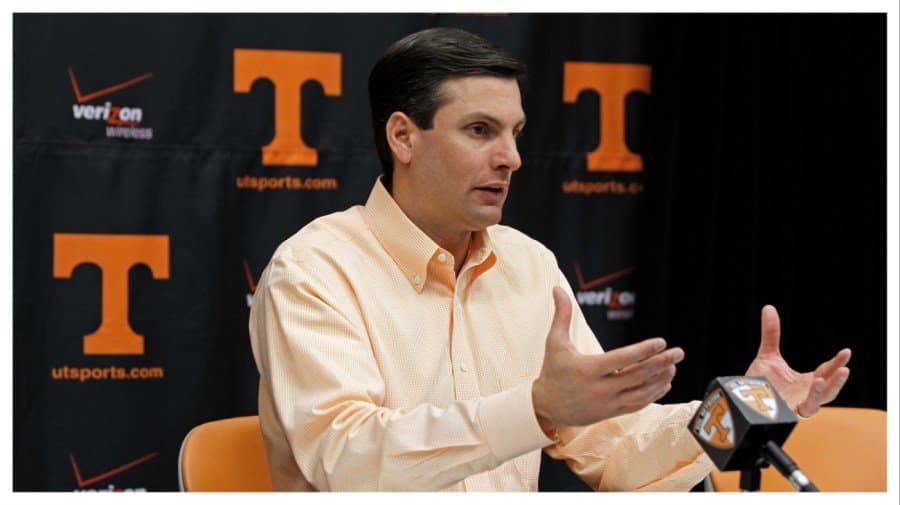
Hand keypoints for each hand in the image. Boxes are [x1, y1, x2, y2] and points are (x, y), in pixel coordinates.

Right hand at [532, 287, 684, 432]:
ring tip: (674, 366)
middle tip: (679, 352)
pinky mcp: (612, 412)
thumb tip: (558, 288)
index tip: (661, 341)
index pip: (622, 359)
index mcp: (588, 369)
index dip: (644, 350)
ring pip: (642, 392)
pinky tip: (664, 383)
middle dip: (661, 363)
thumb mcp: (554, 342)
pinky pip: (638, 404)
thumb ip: (561, 315)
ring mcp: (608, 403)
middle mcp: (601, 388)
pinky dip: (653, 394)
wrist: (547, 407)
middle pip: (638, 375)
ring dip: (661, 379)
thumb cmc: (552, 370)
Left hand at [745, 305, 850, 416]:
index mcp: (806, 383)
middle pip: (828, 389)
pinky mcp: (788, 415)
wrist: (741, 400)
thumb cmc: (759, 382)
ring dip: (828, 390)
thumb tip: (769, 307)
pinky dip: (811, 398)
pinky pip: (803, 409)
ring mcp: (797, 406)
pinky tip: (814, 384)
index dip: (836, 363)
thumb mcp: (768, 355)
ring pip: (818, 401)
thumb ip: (771, 334)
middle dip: (838, 379)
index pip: (826, 372)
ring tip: (834, 376)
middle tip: (846, 367)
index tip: (846, 352)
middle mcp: (805, 395)